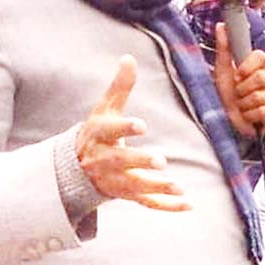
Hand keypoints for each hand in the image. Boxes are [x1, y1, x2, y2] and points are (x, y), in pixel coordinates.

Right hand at [75, 55, 189, 210]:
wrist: (75, 169)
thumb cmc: (97, 132)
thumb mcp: (105, 109)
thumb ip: (119, 87)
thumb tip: (129, 58)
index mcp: (99, 135)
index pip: (110, 130)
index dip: (125, 127)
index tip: (141, 125)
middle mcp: (105, 159)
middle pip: (121, 161)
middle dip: (140, 161)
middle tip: (160, 160)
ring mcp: (115, 180)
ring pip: (135, 186)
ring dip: (157, 187)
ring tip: (179, 187)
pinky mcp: (127, 194)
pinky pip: (148, 203)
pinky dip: (168, 206)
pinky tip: (189, 204)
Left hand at [213, 23, 264, 137]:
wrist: (226, 121)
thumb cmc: (226, 97)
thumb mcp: (222, 70)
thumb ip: (224, 47)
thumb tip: (221, 26)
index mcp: (260, 67)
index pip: (261, 56)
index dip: (247, 67)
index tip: (237, 75)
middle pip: (262, 77)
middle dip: (243, 89)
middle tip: (238, 94)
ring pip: (261, 96)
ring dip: (245, 104)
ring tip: (242, 106)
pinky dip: (252, 115)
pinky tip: (249, 116)